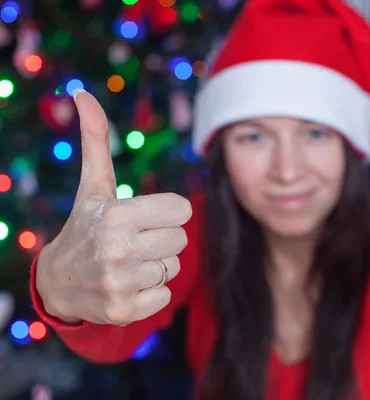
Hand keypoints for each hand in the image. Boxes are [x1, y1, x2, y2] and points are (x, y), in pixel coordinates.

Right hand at [36, 90, 192, 325]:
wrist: (57, 282)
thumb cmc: (85, 226)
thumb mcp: (93, 186)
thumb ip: (95, 141)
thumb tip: (82, 93)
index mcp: (116, 216)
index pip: (182, 211)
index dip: (166, 212)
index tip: (143, 217)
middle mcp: (116, 251)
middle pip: (181, 239)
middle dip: (161, 238)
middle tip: (132, 241)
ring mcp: (120, 284)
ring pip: (174, 266)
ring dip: (156, 264)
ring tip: (126, 262)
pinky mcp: (124, 312)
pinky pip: (165, 294)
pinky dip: (150, 290)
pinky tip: (126, 284)